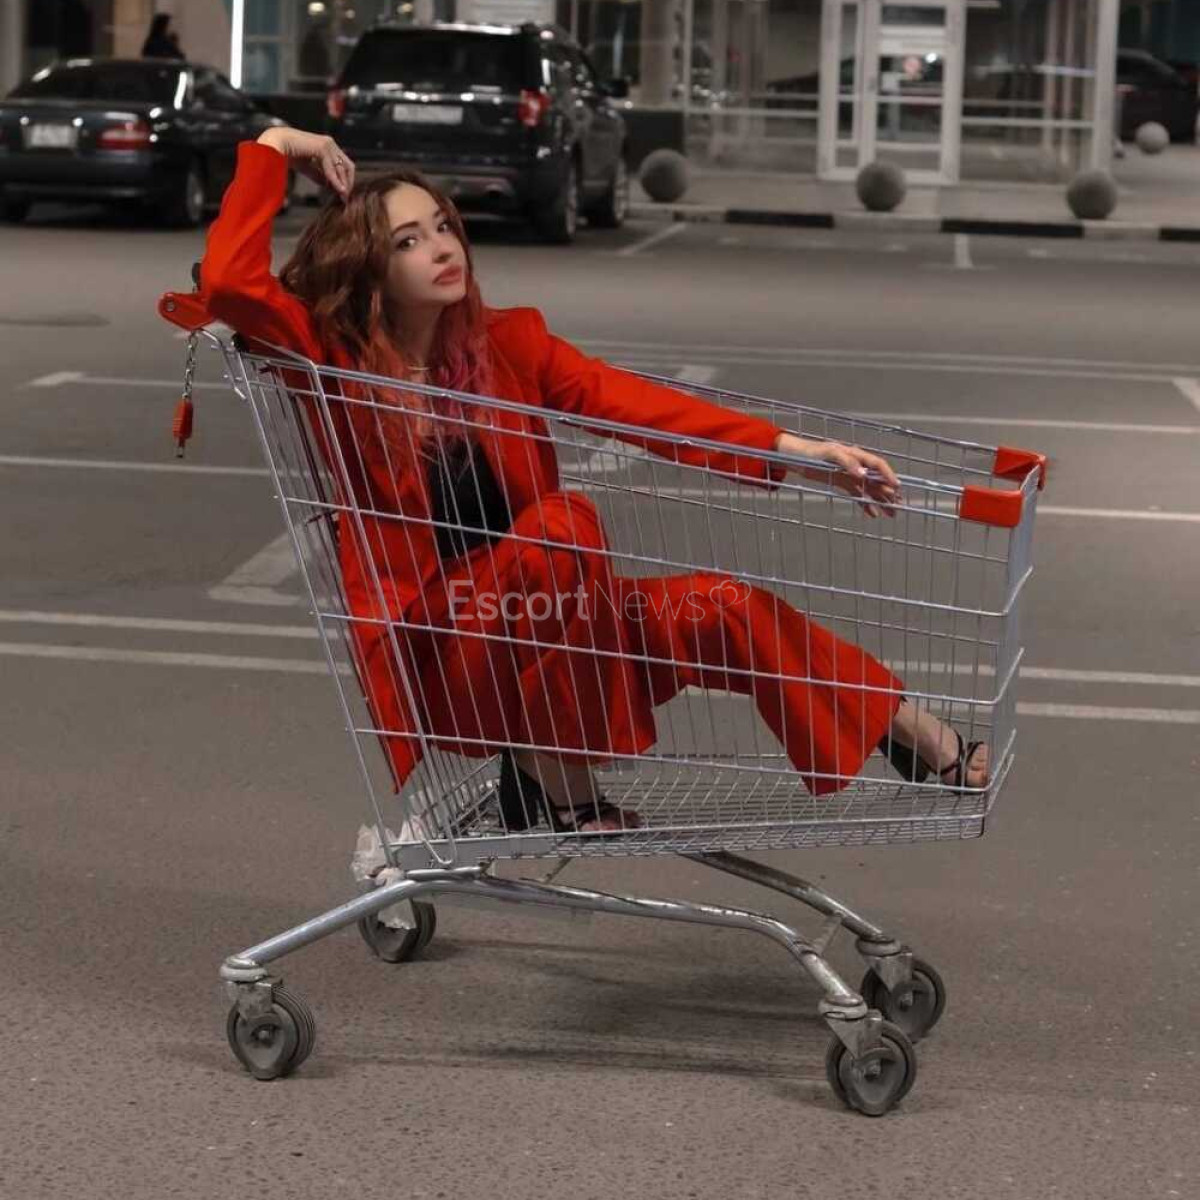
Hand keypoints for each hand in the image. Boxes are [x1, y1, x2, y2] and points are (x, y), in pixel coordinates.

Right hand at [257, 127, 354, 200]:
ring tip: (343, 196)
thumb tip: (329, 185)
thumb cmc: (287, 153)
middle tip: (346, 197)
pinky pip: (332, 168)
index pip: (343, 163)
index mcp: (327, 145)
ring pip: (342, 167)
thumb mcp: (307, 167)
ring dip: (344, 183)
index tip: (344, 194)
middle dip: (348, 182)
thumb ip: (319, 174)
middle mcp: (329, 143)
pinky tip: (338, 190)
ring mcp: (327, 144)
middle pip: (347, 165)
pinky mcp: (322, 147)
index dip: (345, 179)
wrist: (275, 145)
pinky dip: (336, 180)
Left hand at [774, 432, 901, 517]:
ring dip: (880, 501)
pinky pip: (857, 494)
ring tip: (891, 513)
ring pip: (869, 489)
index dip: (888, 475)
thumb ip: (847, 462)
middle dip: (888, 492)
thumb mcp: (828, 454)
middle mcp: (856, 465)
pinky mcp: (842, 482)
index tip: (897, 487)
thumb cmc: (811, 452)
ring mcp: (850, 474)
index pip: (877, 465)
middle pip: (876, 479)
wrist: (795, 457)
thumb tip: (863, 474)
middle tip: (898, 506)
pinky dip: (865, 504)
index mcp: (855, 454)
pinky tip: (872, 514)